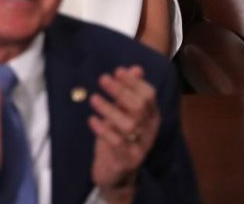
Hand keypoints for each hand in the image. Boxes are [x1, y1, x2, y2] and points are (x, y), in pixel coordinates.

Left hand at [89, 66, 159, 202]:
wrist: (116, 176)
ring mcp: (139, 146)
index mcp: (151, 117)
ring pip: (129, 124)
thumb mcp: (123, 114)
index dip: (134, 82)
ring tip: (93, 99)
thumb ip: (129, 92)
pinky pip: (117, 143)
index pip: (149, 95)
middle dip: (121, 90)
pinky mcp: (126, 160)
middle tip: (102, 79)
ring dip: (109, 109)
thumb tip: (135, 68)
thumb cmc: (118, 140)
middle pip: (139, 106)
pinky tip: (92, 121)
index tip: (117, 71)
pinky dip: (103, 130)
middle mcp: (149, 130)